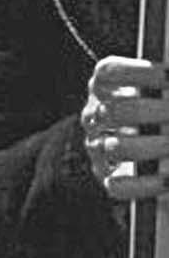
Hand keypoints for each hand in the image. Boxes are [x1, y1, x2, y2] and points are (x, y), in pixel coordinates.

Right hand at [83, 55, 168, 199]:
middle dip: (154, 113)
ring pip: (117, 148)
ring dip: (154, 147)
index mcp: (105, 87)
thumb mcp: (155, 93)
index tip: (168, 75)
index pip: (109, 72)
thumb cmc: (156, 110)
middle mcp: (96, 115)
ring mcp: (98, 147)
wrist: (140, 145)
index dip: (137, 72)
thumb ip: (165, 87)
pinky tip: (168, 179)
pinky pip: (119, 186)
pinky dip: (146, 184)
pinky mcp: (107, 177)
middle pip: (116, 111)